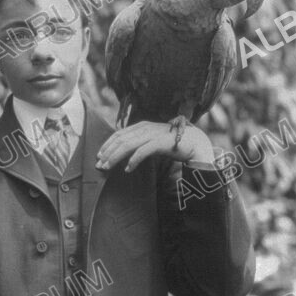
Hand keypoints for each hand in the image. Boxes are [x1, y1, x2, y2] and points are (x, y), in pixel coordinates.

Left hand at [95, 117, 214, 172]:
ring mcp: (153, 134)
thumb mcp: (152, 141)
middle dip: (107, 152)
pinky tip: (127, 169)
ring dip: (115, 157)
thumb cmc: (173, 143)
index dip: (107, 144)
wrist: (196, 142)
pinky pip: (142, 152)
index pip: (119, 134)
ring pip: (128, 145)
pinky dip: (133, 161)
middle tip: (99, 165)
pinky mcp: (160, 143)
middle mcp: (146, 128)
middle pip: (120, 140)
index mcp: (142, 126)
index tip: (99, 155)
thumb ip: (140, 144)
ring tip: (107, 167)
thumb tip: (126, 154)